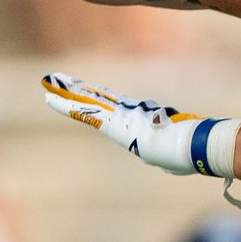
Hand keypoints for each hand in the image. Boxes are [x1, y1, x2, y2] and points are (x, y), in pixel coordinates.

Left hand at [40, 72, 224, 175]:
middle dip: (77, 88)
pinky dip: (65, 105)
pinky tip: (49, 98)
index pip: (114, 105)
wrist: (192, 147)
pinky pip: (85, 112)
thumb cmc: (191, 153)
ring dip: (66, 91)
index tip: (86, 89)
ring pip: (88, 100)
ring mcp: (120, 114)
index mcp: (140, 119)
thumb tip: (171, 163)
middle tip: (58, 79)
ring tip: (48, 80)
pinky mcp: (114, 122)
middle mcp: (128, 112)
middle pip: (97, 97)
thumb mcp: (175, 157)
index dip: (98, 96)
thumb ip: (166, 157)